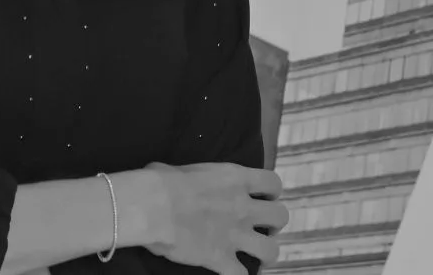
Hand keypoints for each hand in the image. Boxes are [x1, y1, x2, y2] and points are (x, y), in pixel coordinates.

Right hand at [141, 162, 286, 274]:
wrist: (151, 207)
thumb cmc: (159, 182)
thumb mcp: (180, 169)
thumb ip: (188, 177)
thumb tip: (170, 178)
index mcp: (235, 179)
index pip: (273, 183)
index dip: (271, 192)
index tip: (263, 197)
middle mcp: (242, 206)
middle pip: (280, 217)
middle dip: (274, 224)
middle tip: (261, 227)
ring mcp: (235, 234)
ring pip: (271, 250)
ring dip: (266, 253)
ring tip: (257, 255)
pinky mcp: (221, 258)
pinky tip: (230, 273)